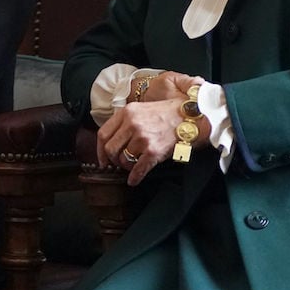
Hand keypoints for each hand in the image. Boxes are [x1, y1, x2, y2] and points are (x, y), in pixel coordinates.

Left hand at [98, 71, 204, 185]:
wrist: (189, 117)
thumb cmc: (167, 113)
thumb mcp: (141, 109)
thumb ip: (126, 121)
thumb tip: (113, 140)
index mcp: (126, 112)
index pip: (103, 134)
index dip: (100, 150)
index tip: (103, 158)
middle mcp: (132, 124)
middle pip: (110, 149)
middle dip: (113, 160)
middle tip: (119, 163)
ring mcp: (143, 138)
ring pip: (123, 160)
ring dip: (126, 167)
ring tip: (132, 166)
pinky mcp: (153, 151)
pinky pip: (138, 169)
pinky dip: (135, 177)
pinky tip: (134, 180)